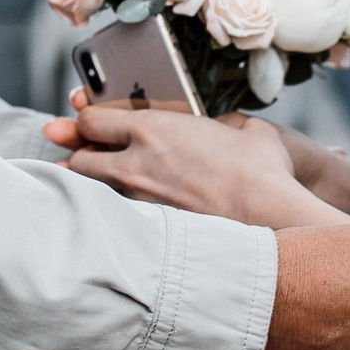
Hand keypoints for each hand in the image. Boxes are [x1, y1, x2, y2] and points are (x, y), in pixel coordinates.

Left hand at [43, 96, 328, 227]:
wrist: (270, 213)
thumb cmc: (261, 167)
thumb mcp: (241, 127)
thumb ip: (219, 122)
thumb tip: (221, 129)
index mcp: (152, 127)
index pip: (92, 120)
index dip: (86, 120)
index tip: (88, 122)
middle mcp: (135, 162)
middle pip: (80, 157)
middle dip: (79, 153)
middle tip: (82, 152)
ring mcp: (139, 200)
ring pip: (91, 190)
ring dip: (87, 184)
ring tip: (86, 183)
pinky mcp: (149, 229)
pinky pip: (113, 217)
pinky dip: (108, 213)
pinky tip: (109, 215)